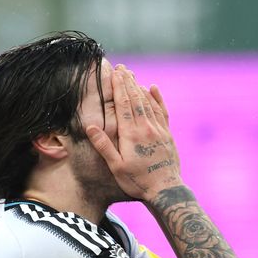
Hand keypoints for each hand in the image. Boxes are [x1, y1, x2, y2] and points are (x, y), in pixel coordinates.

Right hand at [87, 65, 181, 202]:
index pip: (124, 104)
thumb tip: (90, 127)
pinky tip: (152, 88)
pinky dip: (157, 98)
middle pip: (136, 99)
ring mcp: (158, 130)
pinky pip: (162, 111)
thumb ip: (104, 146)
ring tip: (132, 75)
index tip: (115, 73)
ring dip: (139, 87)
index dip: (119, 87)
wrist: (165, 190)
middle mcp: (146, 128)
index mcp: (131, 134)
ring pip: (148, 103)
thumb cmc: (137, 181)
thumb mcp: (116, 167)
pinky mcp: (167, 134)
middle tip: (122, 68)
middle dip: (128, 82)